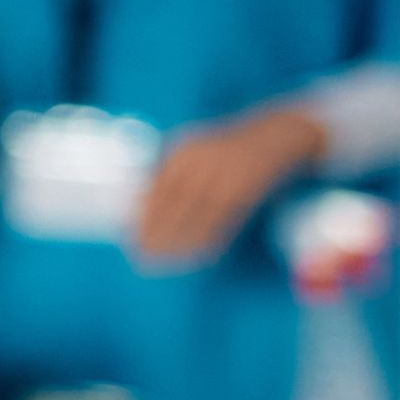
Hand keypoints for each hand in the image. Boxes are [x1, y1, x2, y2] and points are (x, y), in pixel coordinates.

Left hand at [132, 101, 326, 271]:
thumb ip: (164, 172)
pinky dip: (205, 242)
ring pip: (196, 219)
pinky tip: (193, 256)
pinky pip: (220, 224)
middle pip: (173, 206)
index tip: (129, 236)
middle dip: (155, 234)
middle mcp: (202, 165)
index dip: (143, 217)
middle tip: (140, 256)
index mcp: (183, 153)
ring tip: (161, 261)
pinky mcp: (243, 195)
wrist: (270, 139)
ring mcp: (225, 180)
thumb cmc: (219, 149)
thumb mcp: (189, 150)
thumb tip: (137, 204)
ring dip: (178, 243)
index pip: (157, 190)